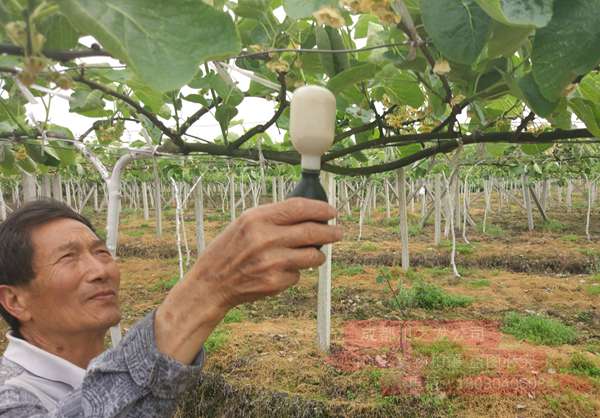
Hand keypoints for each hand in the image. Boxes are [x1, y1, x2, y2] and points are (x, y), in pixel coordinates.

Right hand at [188, 197, 341, 309]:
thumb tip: (310, 213)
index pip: (299, 208)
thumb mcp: (246, 223)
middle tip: (339, 232)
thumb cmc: (230, 249)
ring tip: (312, 254)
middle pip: (312, 232)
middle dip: (331, 232)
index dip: (321, 209)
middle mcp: (265, 238)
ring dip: (317, 255)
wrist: (212, 282)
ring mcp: (271, 262)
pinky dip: (294, 272)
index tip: (332, 212)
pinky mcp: (275, 282)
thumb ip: (275, 216)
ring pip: (313, 256)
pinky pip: (298, 274)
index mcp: (257, 218)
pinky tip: (278, 271)